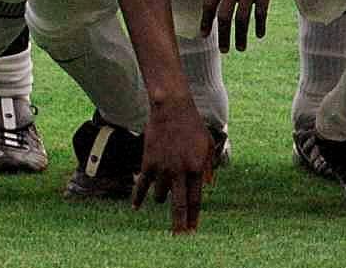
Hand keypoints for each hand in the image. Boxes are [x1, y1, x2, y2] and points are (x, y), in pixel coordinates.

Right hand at [133, 98, 214, 232]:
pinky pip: (142, 185)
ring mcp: (162, 168)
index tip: (192, 231)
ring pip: (160, 195)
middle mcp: (179, 171)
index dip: (194, 217)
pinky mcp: (148, 163)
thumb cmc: (193, 125)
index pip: (195, 199)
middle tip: (179, 237)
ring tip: (165, 192)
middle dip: (179, 223)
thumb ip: (208, 166)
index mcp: (196, 167)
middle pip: (178, 205)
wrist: (171, 109)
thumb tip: (209, 184)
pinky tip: (136, 208)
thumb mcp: (208, 144)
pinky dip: (138, 198)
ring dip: (162, 197)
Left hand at [200, 0, 288, 52]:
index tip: (204, 35)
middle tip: (224, 50)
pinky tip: (259, 35)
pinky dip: (259, 26)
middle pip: (224, 15)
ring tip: (240, 48)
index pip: (209, 3)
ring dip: (240, 36)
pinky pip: (261, 12)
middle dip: (222, 35)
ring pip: (242, 18)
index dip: (206, 21)